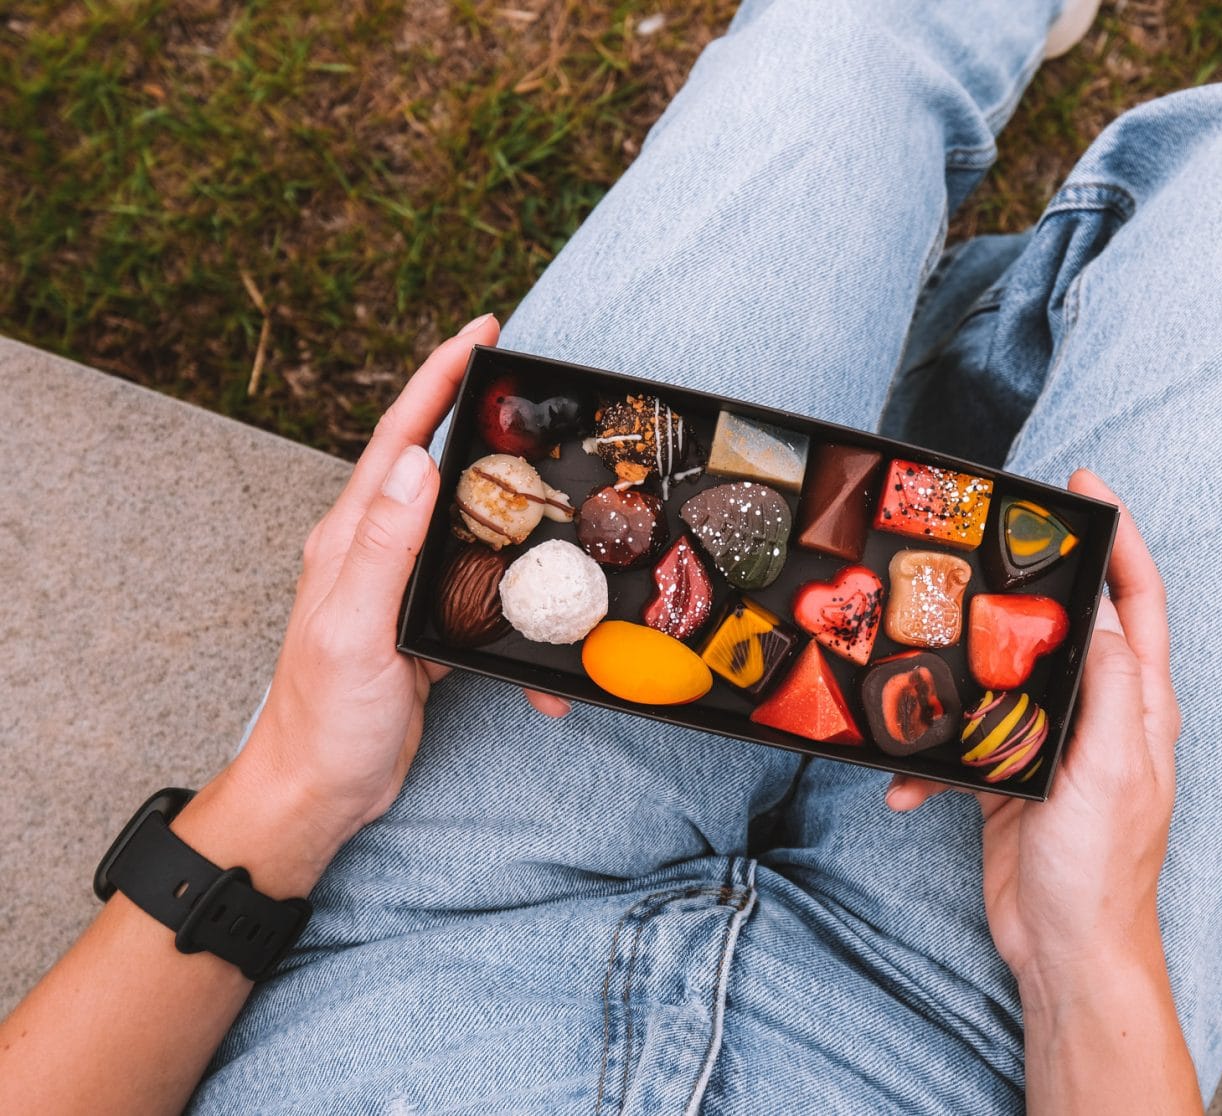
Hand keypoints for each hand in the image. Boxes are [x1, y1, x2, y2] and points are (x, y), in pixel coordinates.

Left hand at [233, 313, 570, 856]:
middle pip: (439, 469)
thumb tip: (416, 460)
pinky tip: (542, 668)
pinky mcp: (427, 630)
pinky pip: (484, 601)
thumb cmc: (325, 719)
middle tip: (541, 404)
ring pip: (471, 532)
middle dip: (488, 430)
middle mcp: (375, 552)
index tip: (482, 333)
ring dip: (518, 526)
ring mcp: (402, 591)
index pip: (400, 439)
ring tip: (564, 513)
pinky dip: (519, 620)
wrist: (319, 794)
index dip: (439, 380)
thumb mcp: (354, 629)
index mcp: (352, 538)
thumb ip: (383, 545)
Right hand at [886, 469, 1180, 1004]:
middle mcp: (1099, 716)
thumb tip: (1093, 611)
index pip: (1136, 600)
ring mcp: (1052, 748)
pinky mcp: (1010, 782)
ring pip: (1004, 681)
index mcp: (1138, 704)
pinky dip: (933, 760)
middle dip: (1025, 587)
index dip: (1119, 537)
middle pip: (1064, 626)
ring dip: (962, 676)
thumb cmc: (1103, 866)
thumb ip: (1107, 686)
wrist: (1067, 950)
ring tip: (921, 662)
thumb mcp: (1113, 766)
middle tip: (980, 550)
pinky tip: (906, 785)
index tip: (1085, 484)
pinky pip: (966, 748)